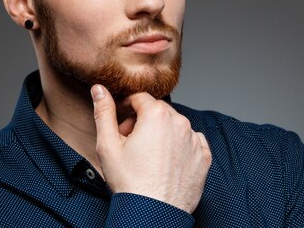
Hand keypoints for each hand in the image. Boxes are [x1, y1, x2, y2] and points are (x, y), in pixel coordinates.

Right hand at [91, 85, 211, 213]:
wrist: (153, 215)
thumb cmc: (129, 182)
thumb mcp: (108, 145)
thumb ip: (104, 112)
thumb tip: (99, 88)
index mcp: (157, 115)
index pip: (140, 98)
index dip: (127, 109)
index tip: (121, 124)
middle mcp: (180, 122)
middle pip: (158, 111)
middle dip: (143, 121)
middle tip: (130, 144)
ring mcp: (194, 140)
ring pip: (175, 126)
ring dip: (162, 134)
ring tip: (147, 156)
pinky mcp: (204, 157)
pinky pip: (192, 142)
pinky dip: (180, 147)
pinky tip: (166, 162)